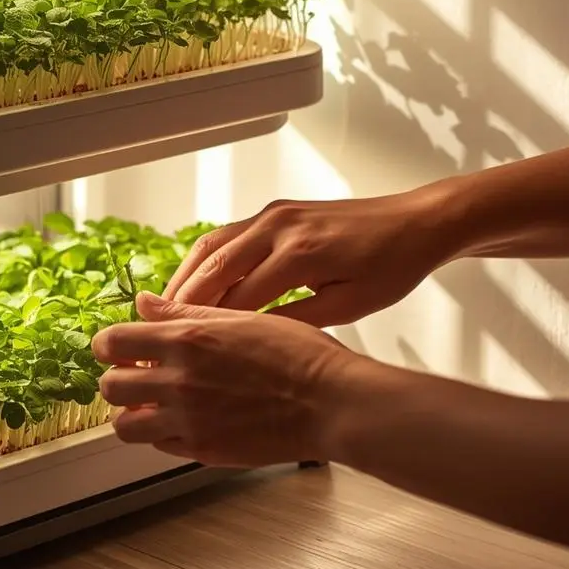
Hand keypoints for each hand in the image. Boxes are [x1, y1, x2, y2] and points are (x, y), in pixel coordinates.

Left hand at [92, 291, 365, 467]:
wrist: (331, 402)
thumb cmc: (297, 354)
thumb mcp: (239, 317)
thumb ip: (183, 312)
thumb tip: (144, 303)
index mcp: (186, 342)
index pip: (114, 341)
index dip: (107, 342)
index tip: (115, 343)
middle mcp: (179, 384)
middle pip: (110, 386)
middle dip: (116, 377)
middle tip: (134, 372)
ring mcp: (189, 422)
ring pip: (125, 426)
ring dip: (130, 412)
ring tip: (151, 401)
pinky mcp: (204, 452)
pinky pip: (159, 446)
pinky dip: (160, 433)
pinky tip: (182, 418)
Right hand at [164, 184, 461, 325]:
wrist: (414, 222)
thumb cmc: (391, 267)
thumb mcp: (351, 305)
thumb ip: (299, 319)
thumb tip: (254, 341)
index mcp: (300, 254)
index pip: (239, 297)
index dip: (210, 331)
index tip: (186, 357)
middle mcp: (278, 227)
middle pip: (214, 267)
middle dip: (181, 304)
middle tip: (154, 336)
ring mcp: (274, 214)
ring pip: (212, 245)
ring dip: (185, 277)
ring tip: (162, 312)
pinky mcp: (275, 211)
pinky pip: (227, 235)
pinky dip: (203, 259)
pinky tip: (193, 283)